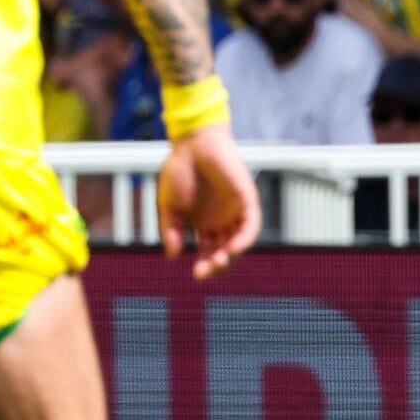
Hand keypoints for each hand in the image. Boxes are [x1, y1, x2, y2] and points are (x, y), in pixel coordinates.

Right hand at [157, 123, 261, 279]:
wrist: (192, 144)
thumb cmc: (179, 170)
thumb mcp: (168, 206)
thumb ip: (171, 230)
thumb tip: (173, 256)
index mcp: (204, 226)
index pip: (210, 254)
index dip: (206, 267)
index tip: (196, 276)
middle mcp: (222, 222)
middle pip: (225, 253)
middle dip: (217, 266)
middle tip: (205, 273)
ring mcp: (235, 211)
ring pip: (240, 243)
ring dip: (231, 257)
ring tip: (218, 263)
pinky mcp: (246, 199)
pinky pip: (250, 225)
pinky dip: (244, 239)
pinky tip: (232, 249)